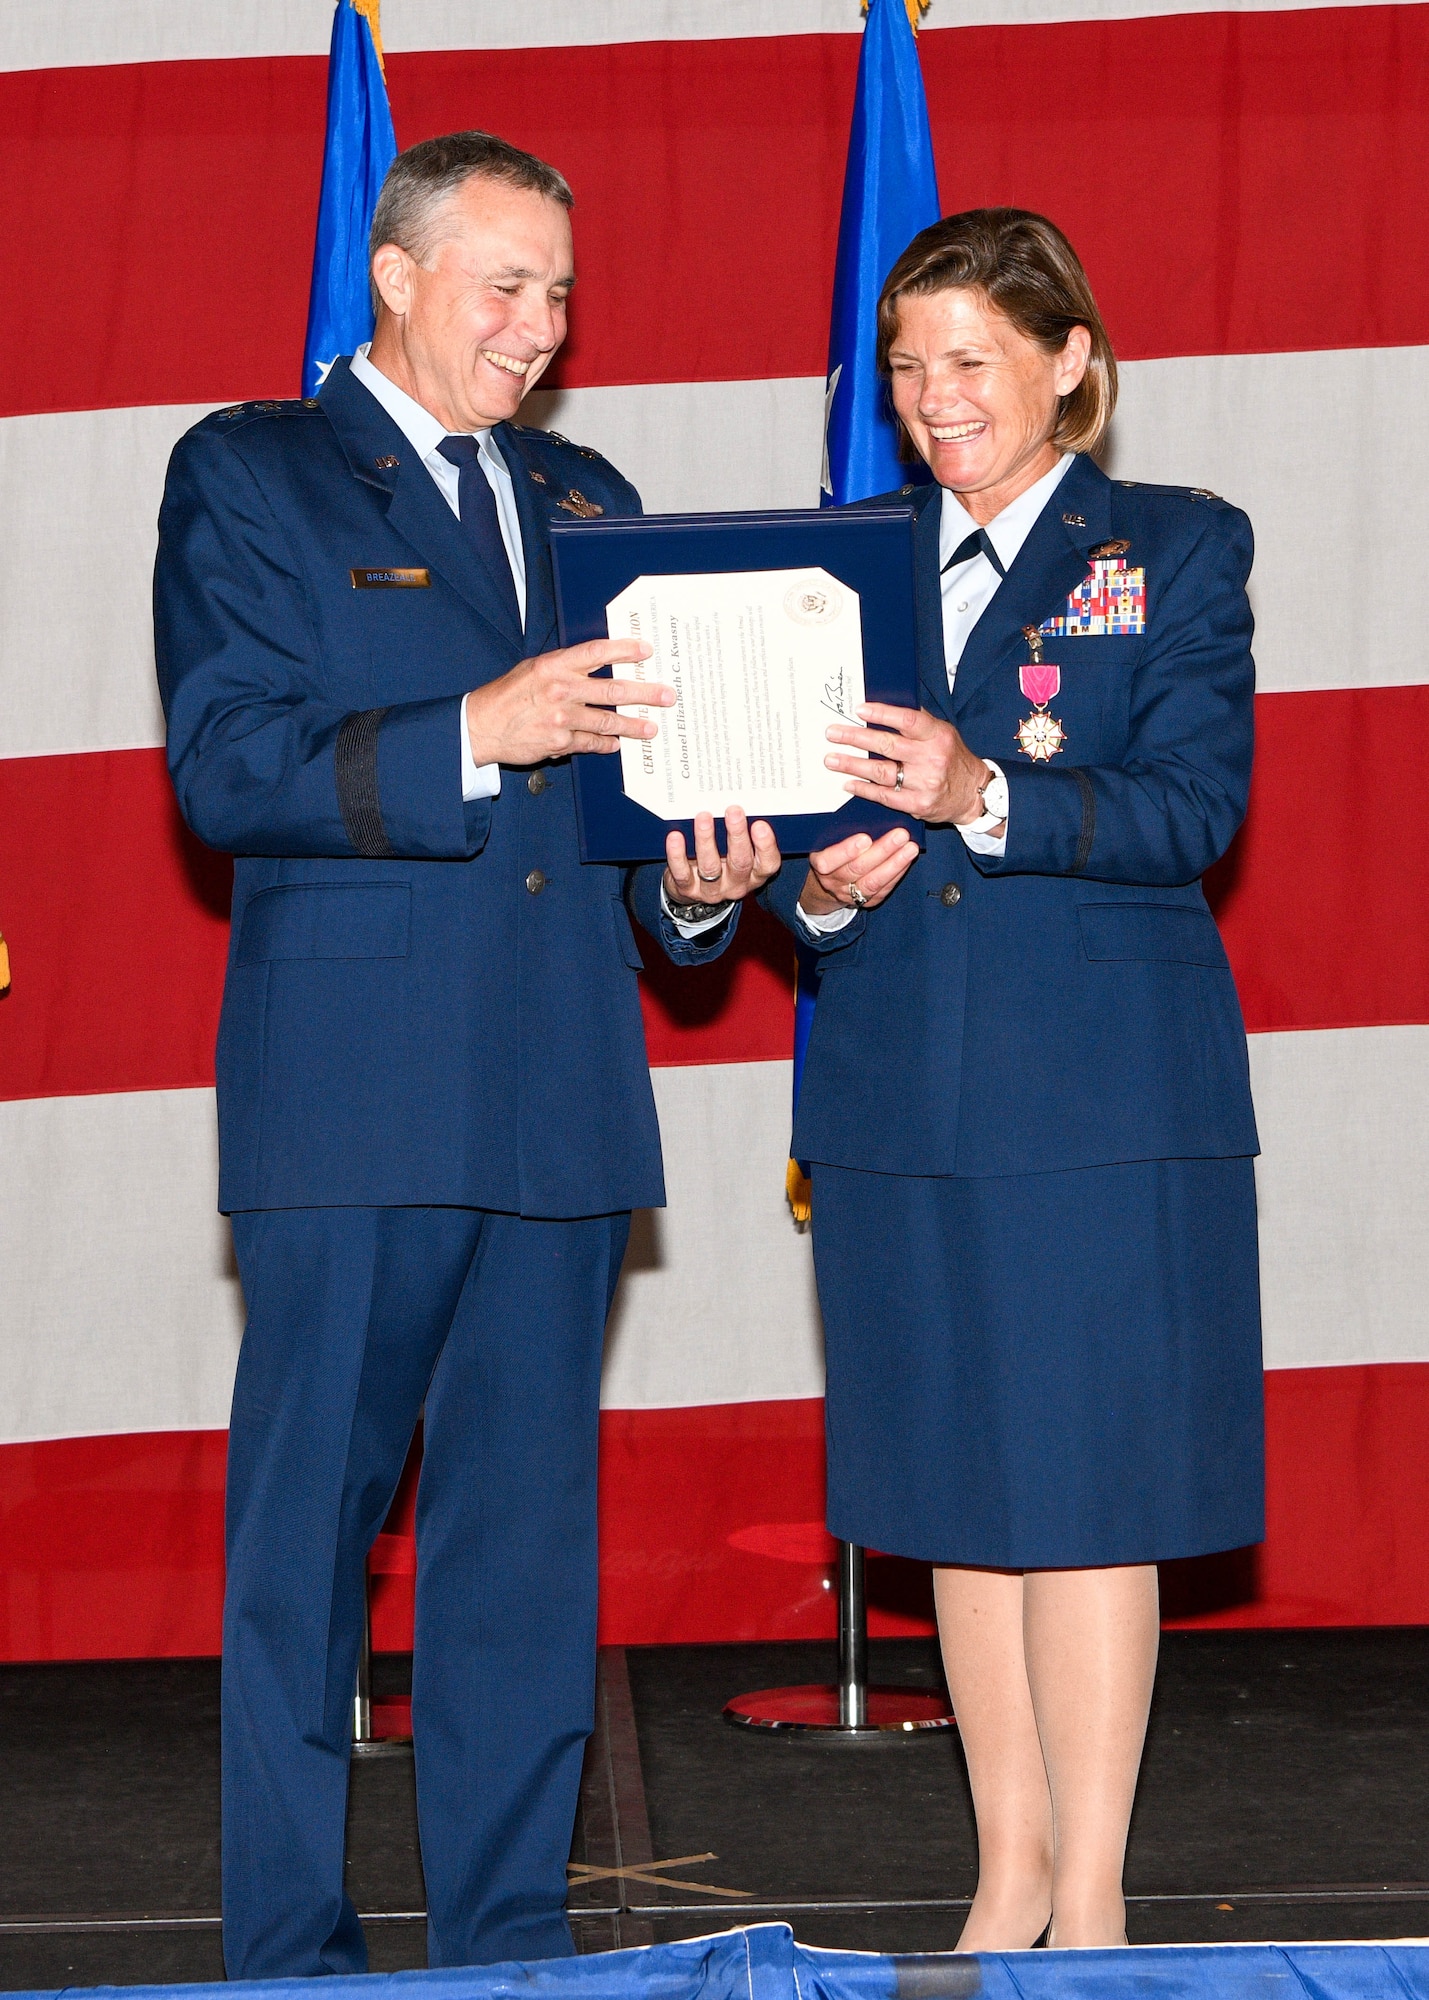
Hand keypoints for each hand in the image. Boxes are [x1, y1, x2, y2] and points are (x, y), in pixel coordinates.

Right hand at [465, 637, 671, 766]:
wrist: (481, 725)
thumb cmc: (509, 694)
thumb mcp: (534, 668)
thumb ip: (565, 666)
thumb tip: (599, 661)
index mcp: (554, 666)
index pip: (597, 652)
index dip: (624, 650)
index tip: (646, 651)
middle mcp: (561, 690)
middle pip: (613, 689)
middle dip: (644, 693)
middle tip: (666, 695)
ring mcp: (561, 718)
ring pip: (607, 720)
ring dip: (633, 725)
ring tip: (651, 727)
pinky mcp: (558, 742)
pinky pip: (590, 742)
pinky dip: (606, 744)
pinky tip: (617, 744)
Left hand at [663, 808, 780, 905]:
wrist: (696, 891)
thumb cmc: (723, 861)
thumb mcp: (737, 850)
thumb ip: (742, 832)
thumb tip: (738, 799)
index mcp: (754, 873)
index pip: (768, 864)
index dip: (766, 846)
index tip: (760, 824)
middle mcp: (736, 883)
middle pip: (740, 863)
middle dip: (737, 835)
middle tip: (733, 811)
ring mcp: (712, 890)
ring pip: (710, 867)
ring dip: (706, 840)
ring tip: (703, 817)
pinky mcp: (688, 890)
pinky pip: (682, 873)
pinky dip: (677, 854)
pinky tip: (676, 836)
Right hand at [800, 826, 917, 915]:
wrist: (832, 880)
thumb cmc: (832, 851)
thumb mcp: (828, 840)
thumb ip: (840, 831)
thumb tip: (864, 810)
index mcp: (820, 862)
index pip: (828, 860)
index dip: (846, 850)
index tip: (865, 838)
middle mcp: (832, 881)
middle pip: (857, 868)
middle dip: (882, 851)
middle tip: (900, 835)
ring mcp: (849, 894)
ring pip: (873, 881)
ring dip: (895, 863)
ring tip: (910, 848)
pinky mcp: (866, 901)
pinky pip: (883, 888)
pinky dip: (897, 873)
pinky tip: (907, 859)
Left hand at [824, 703, 1000, 828]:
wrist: (974, 794)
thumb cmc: (952, 759)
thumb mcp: (942, 734)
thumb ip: (918, 722)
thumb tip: (884, 706)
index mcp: (938, 736)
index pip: (908, 721)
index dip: (882, 714)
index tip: (859, 710)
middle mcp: (932, 758)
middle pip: (887, 746)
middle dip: (855, 738)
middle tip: (833, 733)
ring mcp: (925, 783)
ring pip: (881, 772)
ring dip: (852, 765)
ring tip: (831, 759)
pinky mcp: (918, 804)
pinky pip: (884, 796)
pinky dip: (863, 789)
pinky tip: (848, 783)